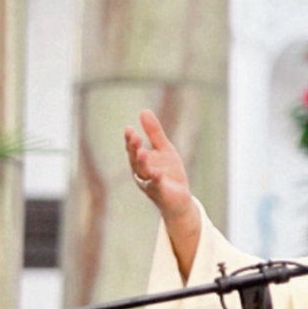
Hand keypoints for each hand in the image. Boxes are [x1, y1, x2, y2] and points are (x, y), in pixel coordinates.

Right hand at [125, 110, 199, 277]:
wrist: (179, 198)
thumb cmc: (169, 173)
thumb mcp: (164, 149)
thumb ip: (154, 132)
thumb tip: (143, 111)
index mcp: (140, 161)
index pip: (133, 149)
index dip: (130, 140)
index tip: (128, 128)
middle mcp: (141, 172)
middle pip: (135, 159)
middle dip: (134, 148)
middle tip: (134, 136)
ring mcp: (150, 183)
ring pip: (143, 172)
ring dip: (142, 162)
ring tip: (142, 151)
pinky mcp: (160, 192)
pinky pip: (157, 185)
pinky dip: (156, 179)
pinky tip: (158, 172)